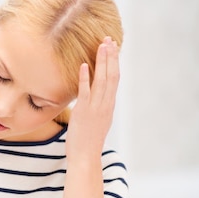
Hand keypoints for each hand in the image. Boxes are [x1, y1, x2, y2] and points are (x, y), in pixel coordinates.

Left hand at [65, 37, 119, 161]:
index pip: (114, 79)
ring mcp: (96, 108)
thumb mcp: (96, 121)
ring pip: (102, 80)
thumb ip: (96, 108)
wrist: (85, 157)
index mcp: (109, 105)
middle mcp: (105, 105)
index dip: (114, 62)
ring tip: (102, 45)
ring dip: (102, 62)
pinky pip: (85, 92)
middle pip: (112, 76)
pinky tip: (84, 65)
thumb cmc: (87, 142)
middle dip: (111, 57)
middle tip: (109, 39)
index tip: (113, 47)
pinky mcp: (84, 112)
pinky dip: (85, 78)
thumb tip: (91, 98)